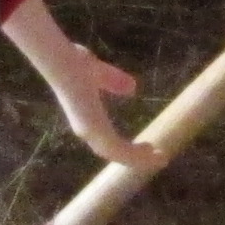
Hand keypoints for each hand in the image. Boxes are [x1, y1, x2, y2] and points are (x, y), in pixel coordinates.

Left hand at [48, 41, 155, 172]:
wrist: (64, 65)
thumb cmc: (75, 65)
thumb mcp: (99, 72)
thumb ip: (113, 80)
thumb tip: (132, 88)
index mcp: (86, 119)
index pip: (107, 140)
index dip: (126, 147)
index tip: (146, 146)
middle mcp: (87, 130)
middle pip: (114, 153)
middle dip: (135, 157)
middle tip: (156, 158)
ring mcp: (91, 133)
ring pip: (119, 155)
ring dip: (139, 160)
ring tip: (160, 159)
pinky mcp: (96, 132)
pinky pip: (120, 150)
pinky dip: (137, 156)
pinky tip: (153, 155)